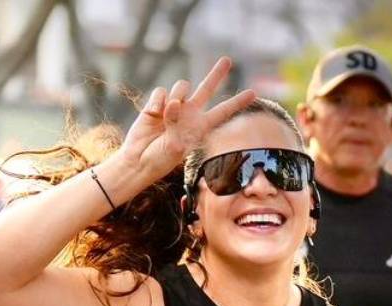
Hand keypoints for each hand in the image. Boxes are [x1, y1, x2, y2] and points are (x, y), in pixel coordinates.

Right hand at [118, 57, 256, 181]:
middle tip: (227, 60)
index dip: (237, 102)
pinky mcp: (157, 104)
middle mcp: (190, 114)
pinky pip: (161, 92)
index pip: (223, 111)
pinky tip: (152, 115)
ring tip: (166, 113)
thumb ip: (176, 123)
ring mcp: (173, 107)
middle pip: (207, 88)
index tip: (254, 93)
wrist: (137, 159)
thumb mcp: (174, 147)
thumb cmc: (159, 159)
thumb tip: (173, 103)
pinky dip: (156, 102)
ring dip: (176, 96)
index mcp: (201, 127)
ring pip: (181, 86)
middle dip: (217, 74)